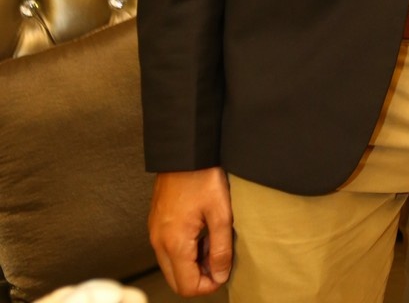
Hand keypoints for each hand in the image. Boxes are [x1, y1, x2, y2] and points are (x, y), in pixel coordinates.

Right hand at [148, 168, 232, 296]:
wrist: (184, 150)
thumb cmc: (202, 176)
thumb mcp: (221, 213)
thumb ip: (221, 249)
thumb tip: (221, 275)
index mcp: (174, 242)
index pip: (186, 287)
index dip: (209, 285)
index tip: (223, 271)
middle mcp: (159, 241)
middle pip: (176, 281)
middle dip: (199, 277)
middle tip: (218, 258)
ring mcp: (155, 232)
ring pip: (172, 266)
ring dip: (192, 263)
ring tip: (212, 240)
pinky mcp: (156, 223)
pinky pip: (167, 249)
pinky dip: (184, 250)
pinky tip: (200, 231)